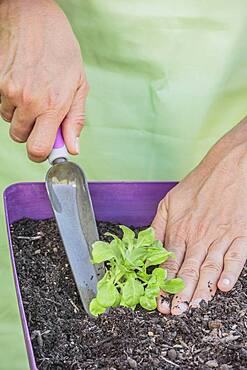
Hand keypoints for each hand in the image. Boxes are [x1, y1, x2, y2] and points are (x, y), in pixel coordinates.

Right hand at [0, 0, 87, 160]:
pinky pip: (1, 104)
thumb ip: (75, 120)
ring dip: (20, 114)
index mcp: (53, 105)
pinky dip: (10, 99)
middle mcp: (29, 101)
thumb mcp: (79, 85)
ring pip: (10, 121)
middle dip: (31, 131)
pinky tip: (22, 82)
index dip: (41, 154)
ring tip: (32, 91)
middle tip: (40, 114)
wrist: (33, 16)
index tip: (46, 149)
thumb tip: (72, 147)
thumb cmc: (61, 49)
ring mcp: (9, 91)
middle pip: (20, 138)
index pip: (38, 149)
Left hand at [152, 117, 246, 314]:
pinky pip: (235, 258)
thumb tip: (147, 247)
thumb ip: (158, 226)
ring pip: (209, 269)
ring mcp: (220, 236)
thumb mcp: (170, 202)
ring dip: (200, 291)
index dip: (162, 284)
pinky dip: (230, 274)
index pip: (168, 263)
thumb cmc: (199, 183)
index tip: (158, 301)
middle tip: (174, 312)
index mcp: (180, 229)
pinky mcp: (240, 234)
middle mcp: (198, 236)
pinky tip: (223, 288)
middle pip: (187, 271)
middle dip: (179, 294)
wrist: (229, 166)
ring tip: (193, 307)